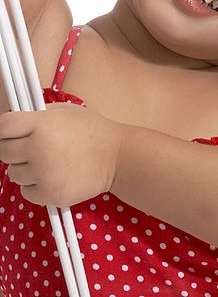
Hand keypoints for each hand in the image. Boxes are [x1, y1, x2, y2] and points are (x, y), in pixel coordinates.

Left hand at [0, 102, 124, 207]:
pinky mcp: (48, 194)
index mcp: (42, 124)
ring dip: (26, 169)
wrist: (117, 157)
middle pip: (3, 151)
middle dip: (15, 149)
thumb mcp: (67, 111)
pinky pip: (26, 192)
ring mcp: (42, 173)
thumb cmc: (94, 131)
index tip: (9, 132)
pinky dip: (36, 186)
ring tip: (49, 162)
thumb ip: (39, 115)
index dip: (5, 129)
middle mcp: (38, 148)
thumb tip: (15, 122)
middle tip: (33, 148)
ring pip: (13, 173)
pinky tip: (54, 176)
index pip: (3, 126)